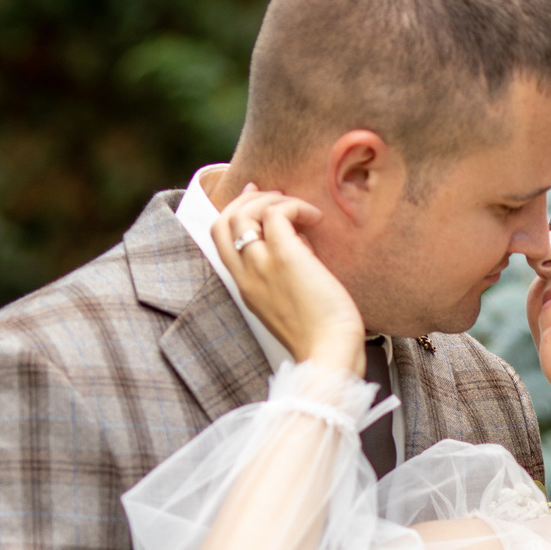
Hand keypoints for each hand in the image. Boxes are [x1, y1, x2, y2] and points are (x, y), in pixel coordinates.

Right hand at [213, 185, 365, 371]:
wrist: (329, 354)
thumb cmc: (322, 335)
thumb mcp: (293, 302)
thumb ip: (287, 272)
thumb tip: (301, 241)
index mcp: (246, 288)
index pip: (221, 240)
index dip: (234, 212)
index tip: (255, 199)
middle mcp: (246, 275)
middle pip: (223, 221)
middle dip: (246, 199)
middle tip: (276, 195)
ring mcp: (261, 266)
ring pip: (244, 212)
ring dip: (272, 200)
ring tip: (301, 209)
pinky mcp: (285, 257)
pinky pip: (277, 214)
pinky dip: (295, 206)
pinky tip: (315, 218)